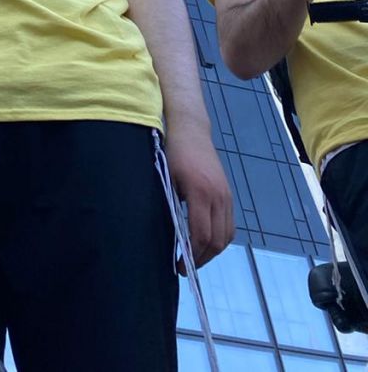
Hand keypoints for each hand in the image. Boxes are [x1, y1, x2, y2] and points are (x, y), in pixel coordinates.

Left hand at [166, 127, 233, 270]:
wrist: (191, 130)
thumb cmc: (174, 153)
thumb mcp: (167, 179)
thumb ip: (172, 206)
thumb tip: (173, 236)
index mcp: (201, 193)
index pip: (201, 234)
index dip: (191, 254)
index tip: (179, 265)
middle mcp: (219, 197)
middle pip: (217, 240)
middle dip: (202, 258)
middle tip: (185, 266)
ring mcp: (226, 196)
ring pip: (226, 236)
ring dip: (212, 251)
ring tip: (195, 258)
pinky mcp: (228, 195)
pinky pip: (229, 225)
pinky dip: (219, 239)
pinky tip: (205, 242)